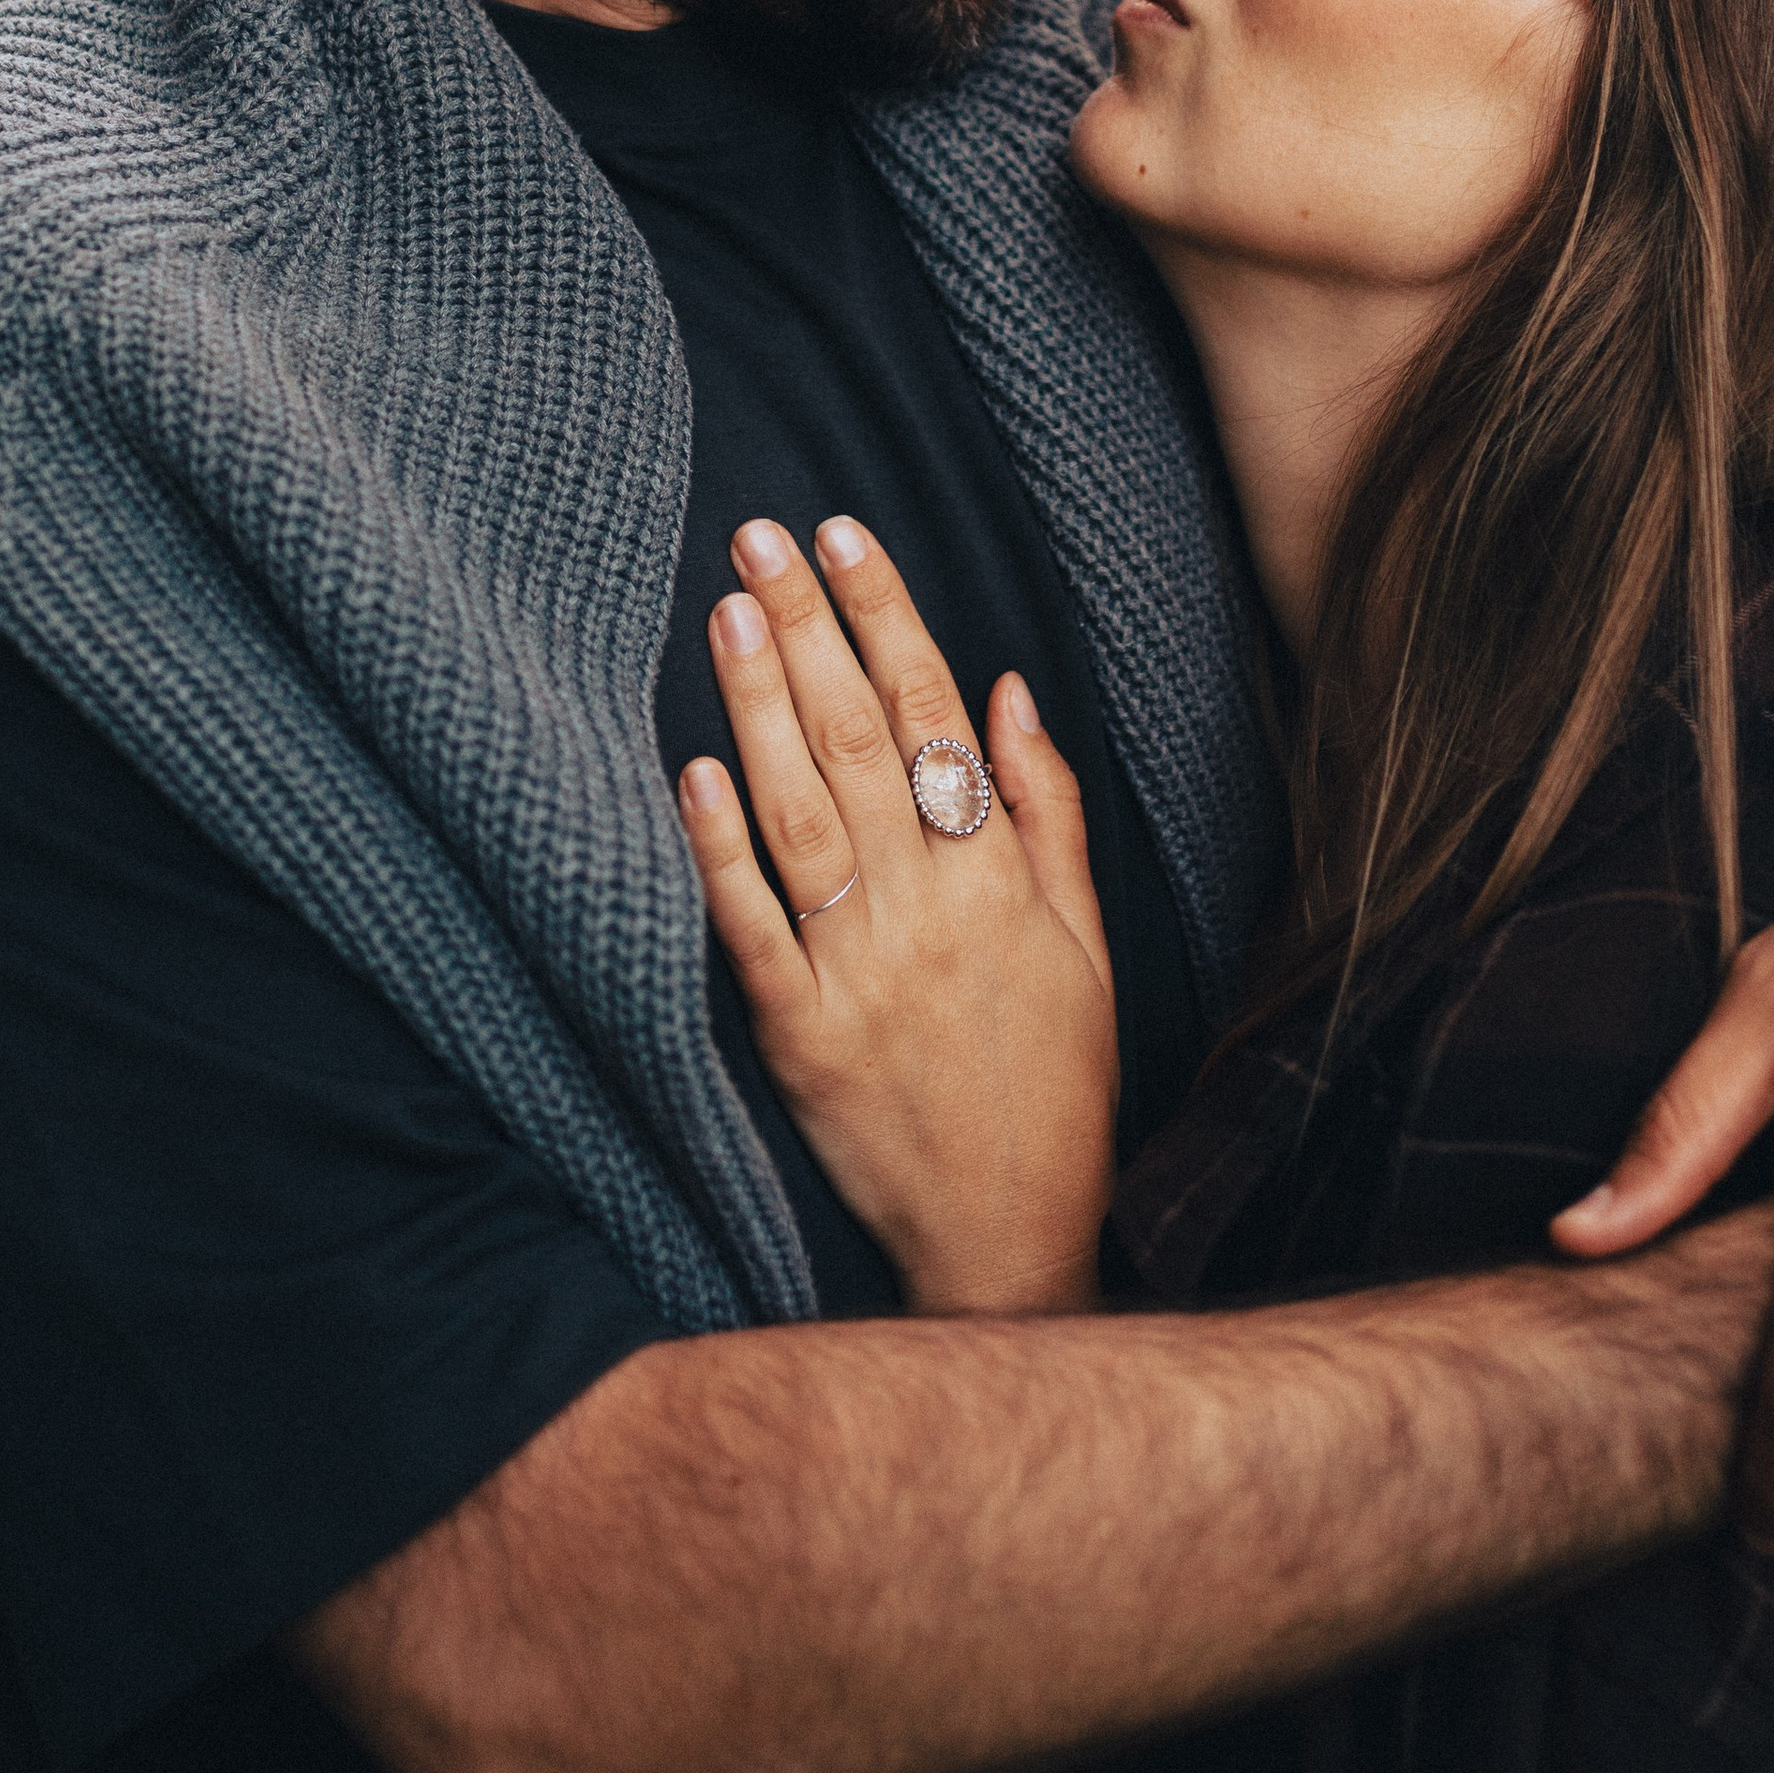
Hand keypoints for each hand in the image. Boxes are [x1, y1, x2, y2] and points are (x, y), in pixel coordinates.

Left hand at [678, 515, 1118, 1316]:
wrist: (1010, 1237)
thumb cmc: (1054, 1082)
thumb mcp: (1084, 942)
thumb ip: (1048, 811)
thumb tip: (1010, 690)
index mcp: (997, 879)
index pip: (933, 713)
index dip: (886, 615)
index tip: (842, 535)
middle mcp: (928, 910)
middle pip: (857, 739)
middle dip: (806, 626)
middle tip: (757, 536)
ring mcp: (858, 972)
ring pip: (800, 811)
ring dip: (760, 705)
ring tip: (724, 611)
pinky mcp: (799, 1037)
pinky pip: (753, 929)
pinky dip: (719, 848)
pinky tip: (689, 769)